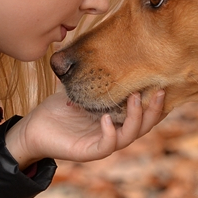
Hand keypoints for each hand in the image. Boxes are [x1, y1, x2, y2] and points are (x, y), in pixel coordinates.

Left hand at [5, 88, 165, 167]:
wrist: (33, 128)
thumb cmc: (57, 109)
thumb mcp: (80, 86)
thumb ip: (94, 72)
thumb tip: (105, 45)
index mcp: (117, 118)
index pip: (144, 112)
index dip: (157, 101)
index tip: (165, 82)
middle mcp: (114, 131)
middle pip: (145, 125)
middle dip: (155, 109)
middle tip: (160, 89)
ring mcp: (102, 143)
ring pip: (130, 135)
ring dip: (136, 118)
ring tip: (135, 99)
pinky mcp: (88, 151)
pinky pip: (106, 145)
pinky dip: (110, 133)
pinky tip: (107, 118)